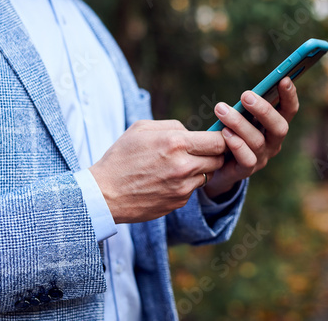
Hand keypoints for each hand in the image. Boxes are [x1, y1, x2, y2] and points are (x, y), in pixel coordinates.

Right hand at [89, 120, 225, 223]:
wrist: (105, 193)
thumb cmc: (121, 157)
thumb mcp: (141, 129)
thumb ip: (173, 126)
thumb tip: (192, 133)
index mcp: (175, 143)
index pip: (218, 141)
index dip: (221, 138)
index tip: (216, 137)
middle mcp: (183, 166)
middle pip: (219, 159)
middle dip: (214, 153)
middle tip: (202, 150)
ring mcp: (183, 187)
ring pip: (208, 175)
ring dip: (200, 169)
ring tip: (179, 165)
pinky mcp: (179, 202)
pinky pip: (193, 189)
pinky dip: (186, 183)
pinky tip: (167, 180)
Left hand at [204, 77, 298, 197]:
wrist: (215, 166)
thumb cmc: (230, 134)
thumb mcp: (240, 118)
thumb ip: (246, 107)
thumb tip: (248, 93)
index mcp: (275, 126)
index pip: (289, 110)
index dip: (289, 96)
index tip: (284, 79)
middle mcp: (273, 143)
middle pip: (279, 127)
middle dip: (264, 110)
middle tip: (246, 95)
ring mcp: (261, 158)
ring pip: (258, 141)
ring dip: (239, 123)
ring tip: (221, 109)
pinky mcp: (245, 171)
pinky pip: (247, 159)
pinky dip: (236, 144)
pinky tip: (224, 133)